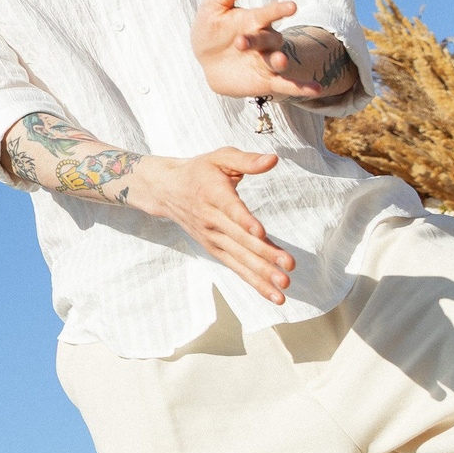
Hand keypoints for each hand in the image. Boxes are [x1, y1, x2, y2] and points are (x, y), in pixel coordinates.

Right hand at [125, 149, 292, 303]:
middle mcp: (211, 219)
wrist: (165, 190)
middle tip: (288, 267)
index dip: (244, 221)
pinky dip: (253, 281)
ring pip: (238, 258)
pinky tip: (273, 294)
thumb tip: (273, 159)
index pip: (230, 209)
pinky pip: (235, 266)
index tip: (260, 232)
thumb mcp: (219, 158)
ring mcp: (211, 237)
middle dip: (264, 254)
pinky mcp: (214, 249)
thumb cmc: (199, 171)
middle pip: (239, 240)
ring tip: (284, 287)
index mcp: (213, 194)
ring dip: (261, 274)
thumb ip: (246, 161)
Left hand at [191, 0, 338, 100]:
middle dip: (257, 40)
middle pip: (268, 39)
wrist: (208, 60)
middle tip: (239, 41)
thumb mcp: (214, 7)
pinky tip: (316, 89)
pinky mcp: (266, 80)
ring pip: (278, 61)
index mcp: (254, 20)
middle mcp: (265, 40)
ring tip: (281, 61)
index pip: (269, 13)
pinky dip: (301, 87)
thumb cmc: (212, 28)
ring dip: (280, 61)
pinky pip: (286, 84)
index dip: (279, 9)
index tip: (291, 6)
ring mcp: (267, 61)